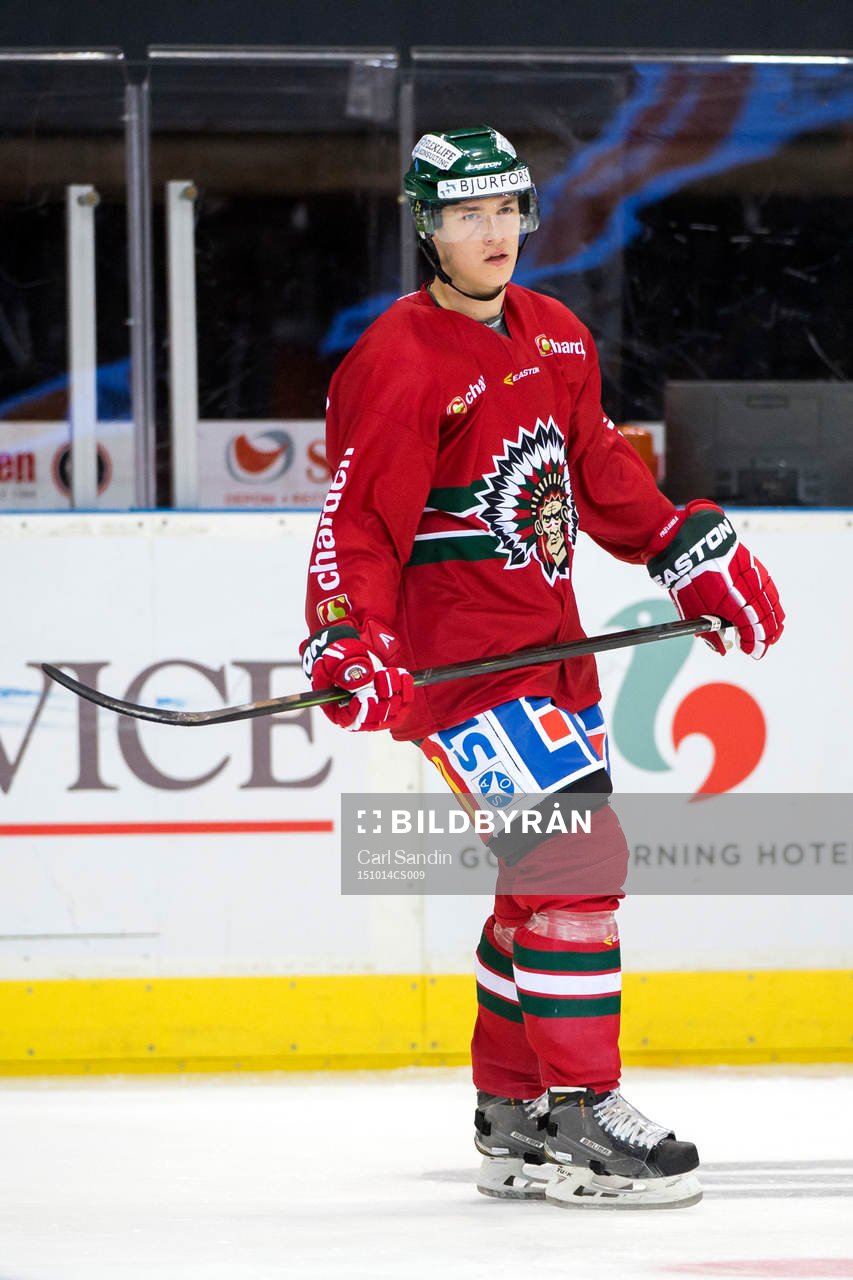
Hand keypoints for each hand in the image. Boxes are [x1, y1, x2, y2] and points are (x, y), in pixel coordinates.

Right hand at [301, 622, 413, 730]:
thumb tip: (353, 683)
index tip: (364, 697)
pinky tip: (402, 675)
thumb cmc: (336, 661)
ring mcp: (378, 711)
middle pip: (375, 718)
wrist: (350, 654)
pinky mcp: (392, 702)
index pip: (349, 720)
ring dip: (393, 689)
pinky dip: (406, 689)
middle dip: (380, 697)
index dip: (358, 712)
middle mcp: (359, 716)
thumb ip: (338, 672)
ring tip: (386, 671)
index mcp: (338, 711)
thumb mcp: (330, 664)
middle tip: (379, 676)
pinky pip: (405, 703)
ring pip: (392, 710)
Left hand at [646, 501, 783, 658]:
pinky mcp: (755, 566)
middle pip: (766, 619)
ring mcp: (754, 578)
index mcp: (733, 605)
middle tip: (763, 645)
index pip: (751, 630)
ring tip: (772, 632)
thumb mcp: (692, 610)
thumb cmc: (688, 577)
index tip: (751, 652)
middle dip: (767, 635)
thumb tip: (720, 648)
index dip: (754, 644)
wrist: (690, 544)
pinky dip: (772, 601)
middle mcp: (748, 592)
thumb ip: (709, 631)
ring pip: (772, 603)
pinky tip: (771, 608)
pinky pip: (770, 587)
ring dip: (774, 619)